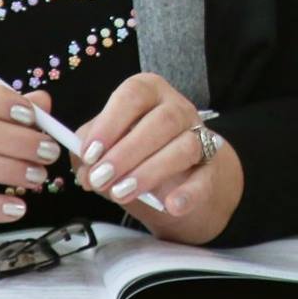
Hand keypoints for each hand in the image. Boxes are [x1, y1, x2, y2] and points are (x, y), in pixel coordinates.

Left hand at [73, 72, 242, 243]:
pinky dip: (188, 193)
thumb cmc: (134, 152)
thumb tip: (85, 170)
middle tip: (100, 179)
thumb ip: (90, 152)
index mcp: (149, 93)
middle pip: (162, 121)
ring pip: (184, 147)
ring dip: (150, 172)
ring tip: (121, 194)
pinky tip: (171, 205)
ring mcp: (200, 137)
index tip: (90, 153)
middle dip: (126, 152)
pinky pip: (204, 179)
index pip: (133, 95)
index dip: (110, 123)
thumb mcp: (108, 145)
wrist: (179, 177)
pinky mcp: (211, 169)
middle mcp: (178, 109)